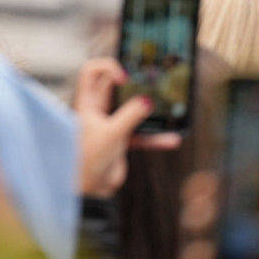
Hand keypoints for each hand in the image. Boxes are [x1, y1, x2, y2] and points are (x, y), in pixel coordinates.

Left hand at [74, 58, 180, 196]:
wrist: (90, 190)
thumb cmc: (89, 160)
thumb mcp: (112, 134)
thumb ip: (131, 115)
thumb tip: (147, 101)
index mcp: (87, 103)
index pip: (91, 72)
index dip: (107, 68)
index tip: (124, 77)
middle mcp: (98, 110)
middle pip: (115, 86)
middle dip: (134, 83)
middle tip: (150, 85)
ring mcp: (110, 123)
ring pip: (132, 109)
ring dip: (148, 111)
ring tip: (165, 107)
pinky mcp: (121, 138)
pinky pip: (141, 133)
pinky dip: (155, 136)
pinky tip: (171, 140)